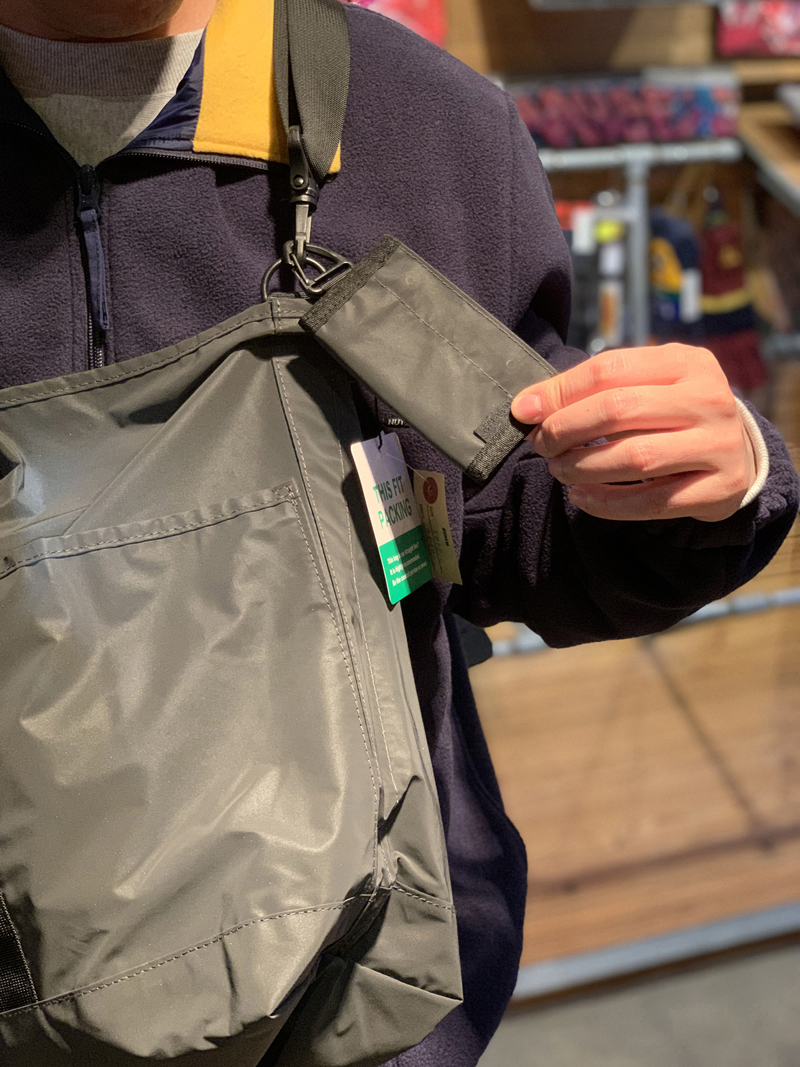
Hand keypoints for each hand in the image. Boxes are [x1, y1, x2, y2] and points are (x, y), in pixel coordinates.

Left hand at [510, 344, 756, 522]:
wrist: (735, 454)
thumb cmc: (671, 415)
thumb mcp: (642, 388)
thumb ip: (590, 391)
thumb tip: (526, 407)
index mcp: (686, 361)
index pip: (609, 369)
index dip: (560, 392)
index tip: (525, 412)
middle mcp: (709, 398)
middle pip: (619, 409)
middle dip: (567, 429)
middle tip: (542, 445)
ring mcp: (720, 444)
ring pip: (635, 458)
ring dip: (583, 467)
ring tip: (560, 470)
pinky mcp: (721, 487)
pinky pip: (652, 501)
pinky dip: (608, 503)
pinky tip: (582, 497)